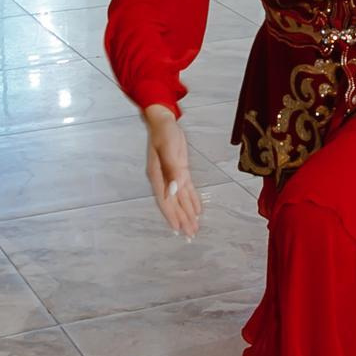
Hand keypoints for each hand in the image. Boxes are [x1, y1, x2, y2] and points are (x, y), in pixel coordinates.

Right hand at [141, 104, 201, 238]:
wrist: (163, 120)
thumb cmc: (164, 133)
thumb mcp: (168, 150)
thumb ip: (171, 171)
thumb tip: (173, 193)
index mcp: (158, 177)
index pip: (165, 201)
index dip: (172, 216)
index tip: (178, 230)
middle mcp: (164, 180)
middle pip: (173, 204)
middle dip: (181, 219)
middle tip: (190, 235)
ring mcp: (172, 176)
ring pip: (180, 199)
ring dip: (187, 213)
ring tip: (194, 227)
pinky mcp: (180, 170)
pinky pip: (186, 189)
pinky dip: (191, 200)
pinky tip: (196, 210)